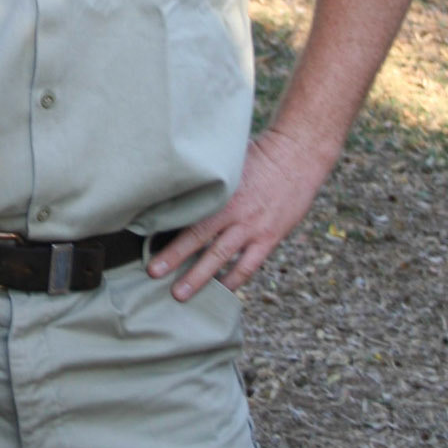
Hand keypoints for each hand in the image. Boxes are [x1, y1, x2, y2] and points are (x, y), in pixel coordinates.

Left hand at [147, 126, 331, 300]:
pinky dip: (233, 279)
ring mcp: (252, 228)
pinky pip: (248, 266)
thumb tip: (177, 183)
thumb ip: (207, 178)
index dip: (167, 229)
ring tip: (180, 294)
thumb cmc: (259, 154)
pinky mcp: (269, 238)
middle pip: (198, 239)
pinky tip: (220, 289)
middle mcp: (234, 213)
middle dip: (174, 258)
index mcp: (220, 193)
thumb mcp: (228, 162)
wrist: (297, 157)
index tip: (149, 237)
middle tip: (152, 274)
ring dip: (199, 277)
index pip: (188, 215)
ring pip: (220, 258)